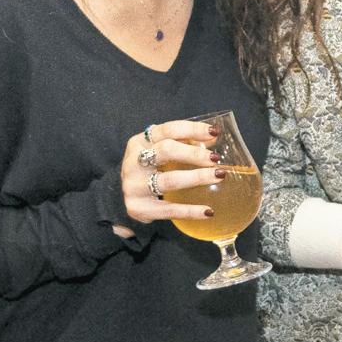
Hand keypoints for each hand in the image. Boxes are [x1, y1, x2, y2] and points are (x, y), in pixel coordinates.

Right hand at [115, 119, 224, 235]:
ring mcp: (134, 186)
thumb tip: (213, 138)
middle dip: (194, 154)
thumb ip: (186, 142)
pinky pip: (169, 209)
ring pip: (169, 180)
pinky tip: (208, 212)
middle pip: (166, 151)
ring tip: (220, 176)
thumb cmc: (150, 167)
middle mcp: (133, 162)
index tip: (214, 132)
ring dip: (197, 177)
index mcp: (140, 142)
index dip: (193, 129)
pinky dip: (190, 211)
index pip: (168, 130)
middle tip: (215, 159)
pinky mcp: (138, 208)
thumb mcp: (161, 150)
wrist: (121, 196)